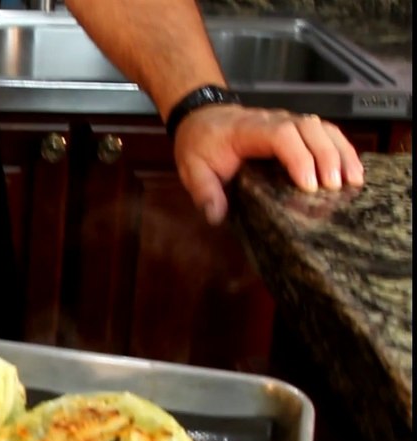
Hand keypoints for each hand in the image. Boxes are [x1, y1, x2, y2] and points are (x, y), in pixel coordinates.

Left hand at [173, 104, 365, 225]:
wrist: (203, 118)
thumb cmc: (200, 144)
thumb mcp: (192, 168)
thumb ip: (204, 191)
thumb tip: (215, 216)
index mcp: (247, 130)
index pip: (280, 135)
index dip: (299, 157)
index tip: (308, 185)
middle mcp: (274, 120)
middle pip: (310, 129)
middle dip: (327, 157)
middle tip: (335, 188)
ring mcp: (289, 122)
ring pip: (324, 129)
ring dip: (342, 153)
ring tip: (354, 181)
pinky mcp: (299, 129)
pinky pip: (327, 134)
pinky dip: (343, 150)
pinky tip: (353, 171)